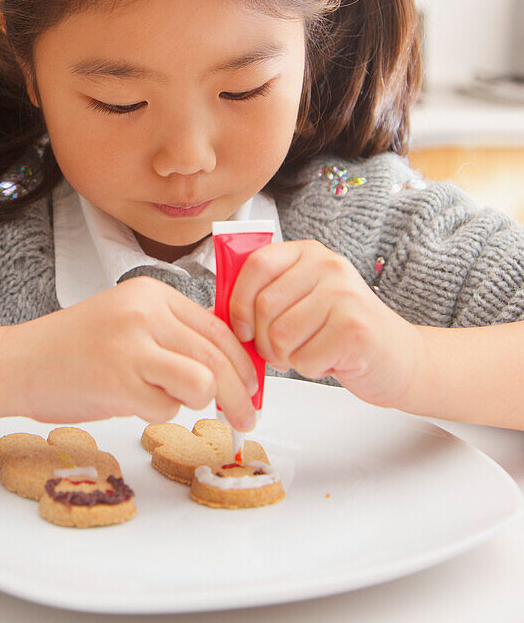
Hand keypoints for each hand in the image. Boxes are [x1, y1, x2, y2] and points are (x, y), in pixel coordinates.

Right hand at [0, 277, 259, 428]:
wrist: (20, 362)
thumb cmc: (75, 348)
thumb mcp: (129, 322)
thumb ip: (174, 335)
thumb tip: (229, 366)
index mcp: (152, 293)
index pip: (219, 328)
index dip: (243, 363)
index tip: (252, 386)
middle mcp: (145, 312)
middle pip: (218, 358)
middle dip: (239, 395)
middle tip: (245, 418)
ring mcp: (132, 345)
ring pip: (201, 383)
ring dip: (192, 404)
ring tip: (163, 400)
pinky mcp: (119, 381)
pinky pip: (165, 409)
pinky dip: (155, 414)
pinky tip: (127, 401)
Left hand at [228, 240, 421, 408]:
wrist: (399, 357)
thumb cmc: (343, 330)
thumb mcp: (306, 298)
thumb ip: (270, 293)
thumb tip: (222, 308)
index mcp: (309, 253)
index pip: (256, 265)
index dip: (239, 301)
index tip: (241, 326)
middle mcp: (328, 267)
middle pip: (264, 306)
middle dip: (263, 340)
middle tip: (281, 349)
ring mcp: (344, 295)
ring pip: (280, 335)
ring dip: (287, 357)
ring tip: (309, 351)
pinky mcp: (354, 330)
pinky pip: (304, 358)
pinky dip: (309, 369)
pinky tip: (329, 360)